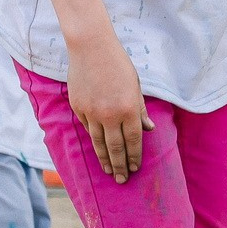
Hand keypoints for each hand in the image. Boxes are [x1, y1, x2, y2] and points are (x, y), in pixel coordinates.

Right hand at [68, 32, 147, 180]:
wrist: (91, 48)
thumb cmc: (117, 64)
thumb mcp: (135, 85)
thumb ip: (140, 109)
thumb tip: (148, 129)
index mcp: (128, 108)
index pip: (133, 140)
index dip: (134, 156)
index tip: (135, 168)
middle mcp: (109, 114)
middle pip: (115, 147)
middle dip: (120, 166)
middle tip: (121, 180)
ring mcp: (91, 112)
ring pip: (98, 143)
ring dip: (104, 159)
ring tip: (108, 171)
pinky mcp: (78, 108)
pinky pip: (87, 128)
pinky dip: (93, 139)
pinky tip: (98, 148)